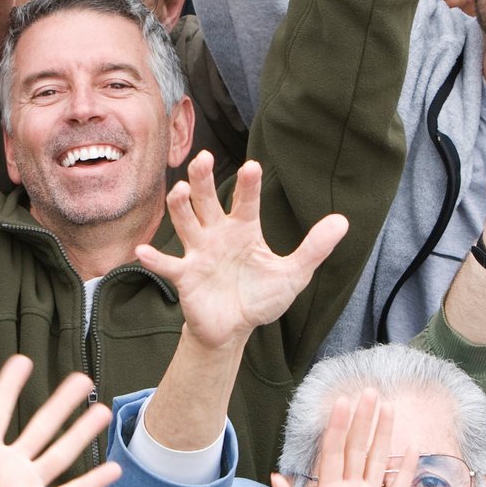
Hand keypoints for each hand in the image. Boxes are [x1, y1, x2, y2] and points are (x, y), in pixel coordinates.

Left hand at [0, 358, 117, 486]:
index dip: (8, 388)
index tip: (22, 360)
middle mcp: (6, 468)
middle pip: (39, 426)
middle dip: (60, 403)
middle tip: (81, 377)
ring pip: (59, 454)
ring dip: (81, 434)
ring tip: (103, 410)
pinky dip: (91, 482)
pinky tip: (113, 468)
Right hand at [136, 155, 350, 349]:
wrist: (234, 328)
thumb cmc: (260, 296)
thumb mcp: (293, 274)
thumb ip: (314, 248)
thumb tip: (343, 220)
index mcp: (244, 230)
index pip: (246, 201)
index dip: (248, 185)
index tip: (253, 166)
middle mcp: (217, 234)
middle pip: (207, 201)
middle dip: (204, 180)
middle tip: (202, 157)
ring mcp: (198, 253)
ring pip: (185, 223)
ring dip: (180, 207)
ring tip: (179, 192)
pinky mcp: (185, 276)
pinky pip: (168, 266)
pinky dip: (154, 259)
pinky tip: (142, 252)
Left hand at [272, 391, 412, 486]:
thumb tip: (275, 476)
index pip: (334, 452)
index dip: (338, 427)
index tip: (342, 402)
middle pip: (358, 448)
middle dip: (363, 420)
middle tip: (369, 392)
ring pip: (378, 461)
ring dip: (383, 435)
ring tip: (388, 408)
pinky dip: (406, 469)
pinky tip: (413, 448)